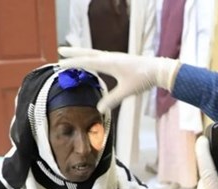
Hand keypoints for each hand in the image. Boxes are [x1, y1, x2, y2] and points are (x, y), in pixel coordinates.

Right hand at [58, 47, 179, 112]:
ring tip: (72, 53)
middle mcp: (110, 57)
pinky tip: (93, 59)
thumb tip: (99, 109)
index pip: (86, 62)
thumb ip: (112, 99)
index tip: (60, 63)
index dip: (72, 63)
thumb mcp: (126, 91)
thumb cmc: (142, 79)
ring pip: (94, 53)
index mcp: (109, 63)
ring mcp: (115, 57)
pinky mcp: (120, 59)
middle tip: (60, 50)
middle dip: (73, 52)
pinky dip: (92, 56)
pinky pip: (101, 55)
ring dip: (82, 53)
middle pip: (87, 53)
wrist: (158, 70)